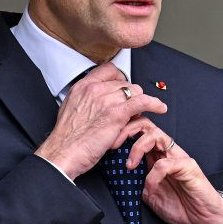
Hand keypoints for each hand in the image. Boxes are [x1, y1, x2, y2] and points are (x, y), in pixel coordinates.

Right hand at [35, 62, 166, 178]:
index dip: (120, 78)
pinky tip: (160, 108)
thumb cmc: (67, 138)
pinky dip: (154, 104)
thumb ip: (85, 100)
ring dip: (140, 101)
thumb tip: (98, 101)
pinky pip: (143, 101)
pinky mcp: (117, 113)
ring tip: (141, 112)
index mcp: (82, 87)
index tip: (124, 87)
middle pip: (124, 82)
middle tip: (131, 107)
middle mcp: (94, 89)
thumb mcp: (70, 109)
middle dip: (130, 94)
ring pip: (135, 91)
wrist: (62, 153)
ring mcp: (106, 100)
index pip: (109, 70)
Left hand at [117, 117, 222, 223]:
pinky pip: (166, 163)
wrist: (203, 221)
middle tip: (114, 145)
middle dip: (127, 129)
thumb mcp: (149, 194)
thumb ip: (137, 182)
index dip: (123, 132)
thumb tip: (120, 176)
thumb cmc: (180, 207)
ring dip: (138, 147)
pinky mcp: (188, 167)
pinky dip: (153, 175)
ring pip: (156, 135)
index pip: (139, 132)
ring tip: (130, 165)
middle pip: (146, 124)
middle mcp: (167, 152)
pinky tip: (150, 187)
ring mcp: (179, 157)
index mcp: (156, 156)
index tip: (108, 144)